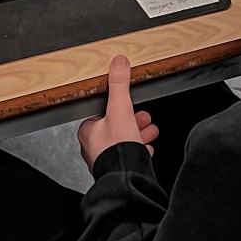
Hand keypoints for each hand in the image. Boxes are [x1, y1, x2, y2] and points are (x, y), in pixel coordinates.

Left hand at [78, 56, 158, 172]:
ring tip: (151, 133)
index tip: (133, 106)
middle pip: (116, 127)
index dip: (121, 107)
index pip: (103, 113)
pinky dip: (138, 152)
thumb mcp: (120, 108)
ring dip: (139, 136)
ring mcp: (104, 161)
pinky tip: (147, 151)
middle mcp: (93, 148)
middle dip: (134, 121)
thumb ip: (119, 85)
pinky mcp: (116, 172)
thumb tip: (118, 62)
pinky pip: (127, 158)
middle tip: (146, 119)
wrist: (125, 178)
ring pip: (123, 143)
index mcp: (88, 132)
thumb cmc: (117, 148)